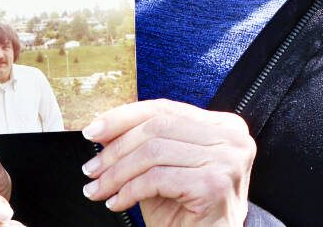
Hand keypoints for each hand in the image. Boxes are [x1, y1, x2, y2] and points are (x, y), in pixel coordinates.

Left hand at [80, 99, 254, 226]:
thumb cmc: (186, 211)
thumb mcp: (161, 168)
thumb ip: (142, 142)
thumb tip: (101, 125)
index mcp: (222, 125)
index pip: (164, 109)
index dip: (123, 118)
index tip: (92, 131)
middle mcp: (231, 138)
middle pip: (157, 128)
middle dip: (115, 149)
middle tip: (91, 168)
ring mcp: (226, 160)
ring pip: (153, 152)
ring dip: (117, 173)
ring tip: (98, 189)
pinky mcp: (215, 184)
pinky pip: (157, 178)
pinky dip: (130, 190)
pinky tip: (117, 202)